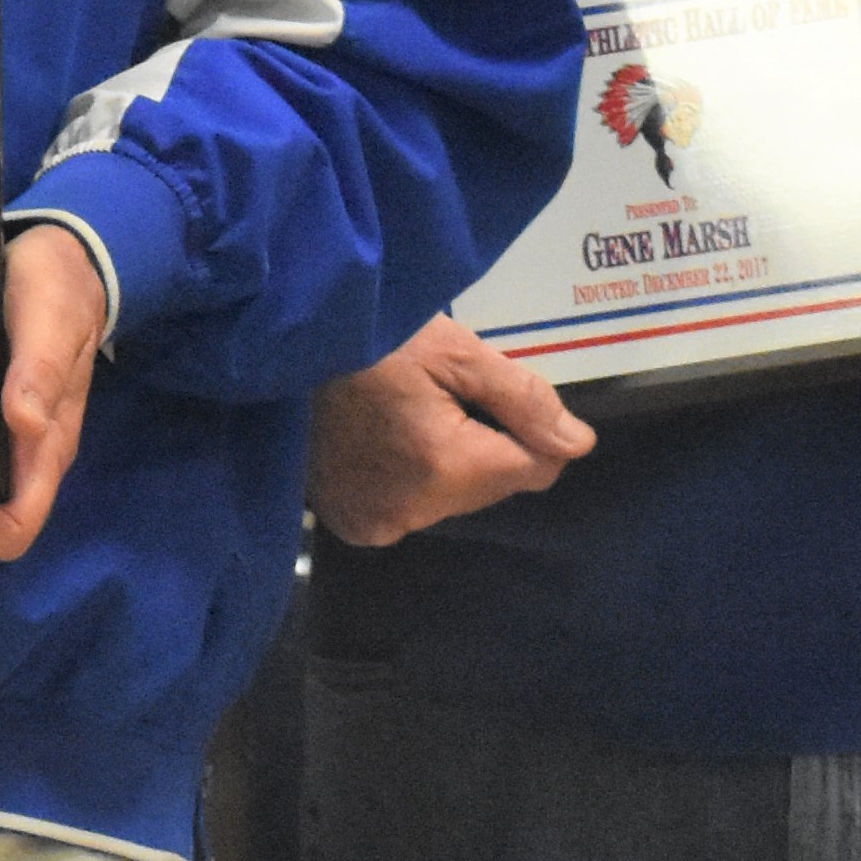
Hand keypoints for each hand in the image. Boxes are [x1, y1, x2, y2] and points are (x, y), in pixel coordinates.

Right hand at [307, 315, 592, 545]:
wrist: (282, 345)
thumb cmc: (367, 336)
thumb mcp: (453, 350)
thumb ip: (522, 398)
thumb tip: (578, 444)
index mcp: (446, 465)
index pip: (534, 470)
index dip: (527, 429)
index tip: (489, 392)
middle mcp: (413, 510)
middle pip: (490, 488)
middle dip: (482, 447)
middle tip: (436, 396)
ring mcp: (377, 523)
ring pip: (451, 500)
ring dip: (444, 466)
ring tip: (403, 415)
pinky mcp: (352, 525)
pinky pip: (409, 510)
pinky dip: (406, 482)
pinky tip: (380, 442)